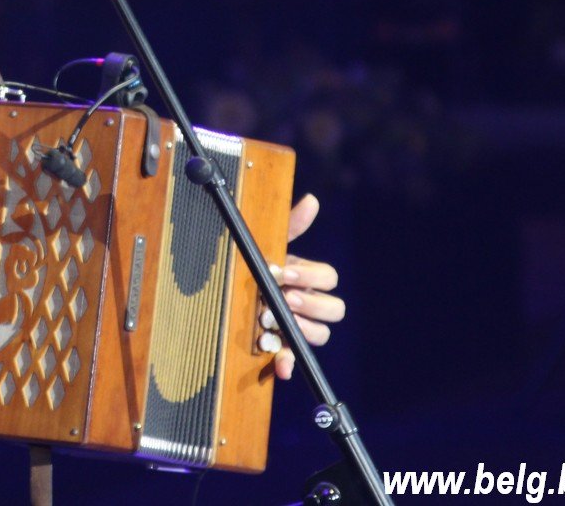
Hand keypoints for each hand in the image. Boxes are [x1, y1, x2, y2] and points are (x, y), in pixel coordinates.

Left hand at [263, 193, 344, 380]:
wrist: (230, 291)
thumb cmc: (257, 266)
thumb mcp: (269, 244)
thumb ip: (291, 226)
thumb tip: (311, 200)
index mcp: (308, 279)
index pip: (329, 278)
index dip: (310, 276)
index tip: (285, 272)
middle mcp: (309, 304)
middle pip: (334, 309)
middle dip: (311, 303)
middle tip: (285, 298)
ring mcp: (299, 327)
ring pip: (321, 334)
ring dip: (301, 328)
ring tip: (274, 319)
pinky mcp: (283, 347)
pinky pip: (294, 359)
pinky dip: (287, 363)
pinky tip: (279, 364)